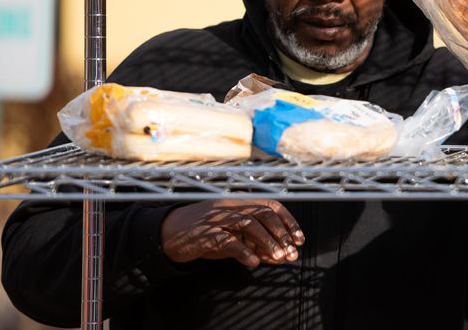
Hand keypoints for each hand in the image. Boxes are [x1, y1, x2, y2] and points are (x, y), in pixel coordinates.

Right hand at [161, 199, 304, 267]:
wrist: (168, 234)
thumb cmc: (203, 234)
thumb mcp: (232, 236)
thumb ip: (255, 243)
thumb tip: (281, 255)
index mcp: (238, 204)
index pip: (270, 205)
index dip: (288, 221)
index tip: (299, 238)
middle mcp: (229, 208)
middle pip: (262, 213)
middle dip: (281, 233)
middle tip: (291, 252)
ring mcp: (216, 220)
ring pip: (248, 224)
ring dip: (267, 242)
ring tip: (278, 258)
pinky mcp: (204, 235)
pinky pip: (228, 241)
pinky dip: (244, 252)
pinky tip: (253, 263)